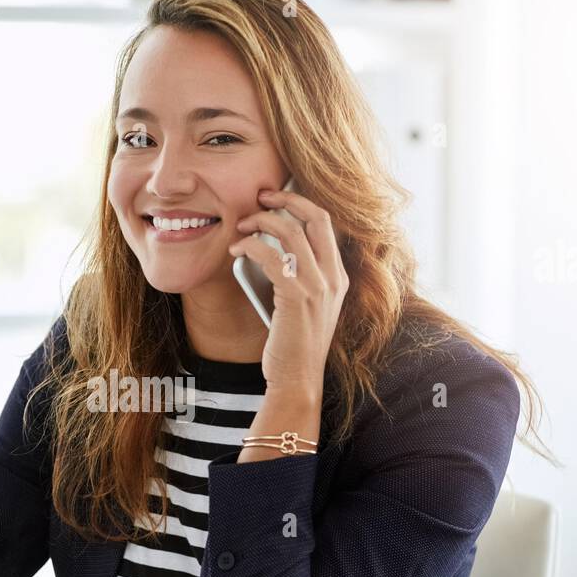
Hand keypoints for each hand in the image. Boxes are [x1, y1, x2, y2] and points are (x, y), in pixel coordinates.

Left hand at [230, 187, 348, 393]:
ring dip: (261, 221)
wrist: (297, 380)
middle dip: (286, 199)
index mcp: (339, 278)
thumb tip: (269, 247)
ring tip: (241, 225)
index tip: (277, 198)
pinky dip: (250, 245)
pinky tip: (237, 249)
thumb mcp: (306, 307)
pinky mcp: (296, 296)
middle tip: (260, 196)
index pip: (326, 225)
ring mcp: (318, 287)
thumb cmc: (293, 346)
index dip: (302, 204)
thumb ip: (299, 278)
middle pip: (316, 218)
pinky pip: (272, 256)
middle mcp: (334, 278)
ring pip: (291, 232)